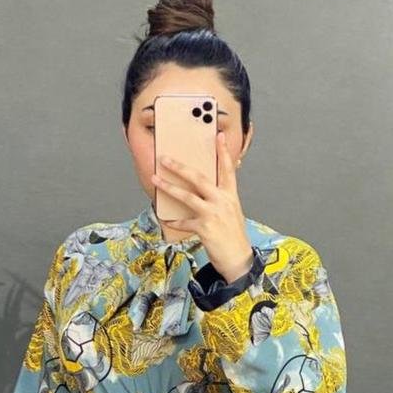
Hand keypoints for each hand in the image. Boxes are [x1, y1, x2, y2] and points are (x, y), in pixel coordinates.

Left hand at [153, 131, 254, 279]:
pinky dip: (173, 222)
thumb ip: (218, 199)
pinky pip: (183, 222)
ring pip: (187, 196)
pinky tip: (165, 219)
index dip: (223, 152)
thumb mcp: (230, 211)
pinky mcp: (204, 228)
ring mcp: (213, 214)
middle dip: (180, 167)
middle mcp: (222, 200)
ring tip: (155, 180)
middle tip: (165, 158)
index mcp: (230, 195)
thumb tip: (202, 191)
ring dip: (169, 187)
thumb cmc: (231, 234)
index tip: (219, 136)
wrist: (237, 257)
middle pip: (199, 178)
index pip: (227, 169)